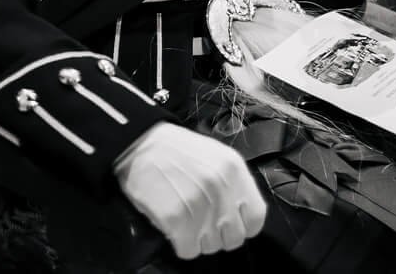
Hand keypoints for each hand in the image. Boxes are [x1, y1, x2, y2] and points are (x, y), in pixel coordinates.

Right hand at [113, 123, 265, 260]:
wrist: (139, 144)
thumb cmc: (175, 150)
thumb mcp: (215, 156)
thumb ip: (233, 183)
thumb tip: (241, 214)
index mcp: (234, 171)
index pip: (256, 218)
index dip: (243, 226)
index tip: (230, 224)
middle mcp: (221, 189)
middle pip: (234, 238)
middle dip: (219, 235)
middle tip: (202, 223)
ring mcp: (199, 206)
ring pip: (211, 247)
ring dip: (198, 239)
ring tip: (185, 218)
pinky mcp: (176, 219)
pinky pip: (188, 251)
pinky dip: (180, 244)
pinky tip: (173, 225)